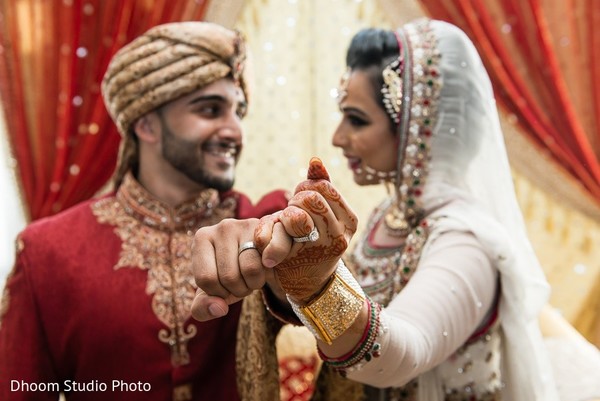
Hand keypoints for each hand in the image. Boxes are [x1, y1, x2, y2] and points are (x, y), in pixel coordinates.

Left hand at [190, 218, 277, 321]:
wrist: (259, 256)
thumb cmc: (230, 275)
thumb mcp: (211, 294)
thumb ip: (202, 308)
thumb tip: (219, 308)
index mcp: (201, 238)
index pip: (206, 278)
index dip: (219, 293)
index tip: (223, 286)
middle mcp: (223, 226)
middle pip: (229, 276)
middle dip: (239, 289)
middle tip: (242, 281)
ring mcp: (248, 224)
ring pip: (252, 269)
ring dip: (256, 283)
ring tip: (253, 274)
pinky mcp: (271, 226)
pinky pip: (275, 250)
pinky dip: (274, 264)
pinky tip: (270, 263)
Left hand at [255, 157, 357, 302]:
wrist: (309, 281)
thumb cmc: (313, 239)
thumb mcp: (323, 212)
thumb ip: (321, 185)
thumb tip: (315, 161)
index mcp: (350, 221)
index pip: (325, 188)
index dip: (307, 188)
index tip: (301, 199)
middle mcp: (339, 237)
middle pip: (311, 199)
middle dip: (296, 201)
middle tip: (291, 212)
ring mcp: (319, 251)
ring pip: (296, 215)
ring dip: (284, 216)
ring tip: (284, 224)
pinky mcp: (296, 262)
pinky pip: (277, 234)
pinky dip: (267, 232)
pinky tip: (268, 238)